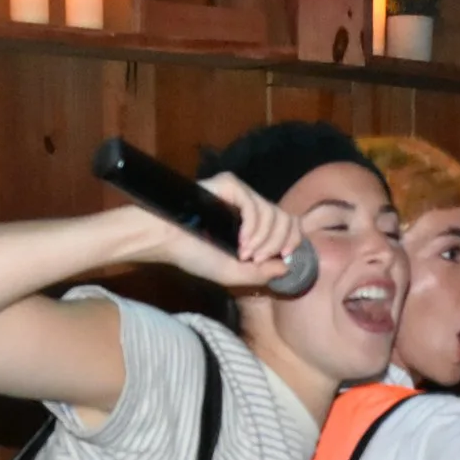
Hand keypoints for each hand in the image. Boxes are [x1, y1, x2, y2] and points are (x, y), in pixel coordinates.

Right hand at [133, 174, 305, 290]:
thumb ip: (261, 273)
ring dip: (264, 240)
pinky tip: (241, 242)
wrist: (165, 239)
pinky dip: (254, 227)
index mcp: (253, 225)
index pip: (288, 223)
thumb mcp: (233, 273)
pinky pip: (255, 205)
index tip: (286, 256)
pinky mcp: (231, 185)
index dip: (294, 239)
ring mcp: (241, 194)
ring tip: (244, 254)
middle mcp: (250, 207)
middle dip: (278, 243)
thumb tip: (287, 266)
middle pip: (285, 218)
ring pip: (273, 213)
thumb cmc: (194, 255)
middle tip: (257, 259)